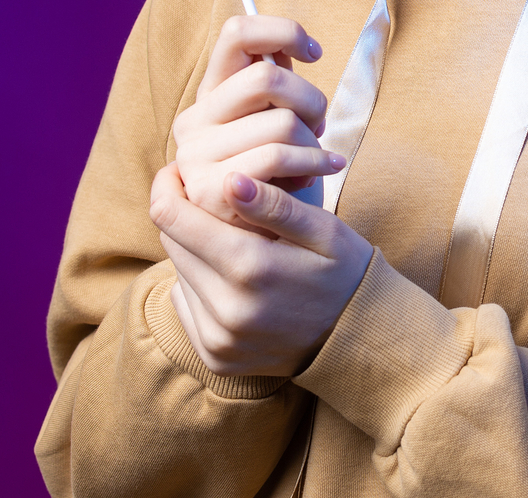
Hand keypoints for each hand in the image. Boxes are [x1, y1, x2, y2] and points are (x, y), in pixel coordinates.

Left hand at [150, 162, 372, 377]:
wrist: (359, 340)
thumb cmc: (344, 271)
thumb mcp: (323, 230)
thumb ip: (275, 205)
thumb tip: (228, 179)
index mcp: (250, 268)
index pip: (172, 217)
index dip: (168, 186)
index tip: (178, 170)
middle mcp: (226, 309)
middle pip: (171, 242)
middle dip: (186, 216)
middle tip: (216, 204)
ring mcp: (219, 339)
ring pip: (177, 273)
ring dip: (196, 252)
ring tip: (235, 243)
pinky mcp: (216, 357)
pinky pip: (185, 306)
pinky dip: (201, 287)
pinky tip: (235, 280)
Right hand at [172, 15, 345, 229]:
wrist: (266, 245)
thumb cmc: (279, 179)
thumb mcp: (273, 125)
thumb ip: (275, 86)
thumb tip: (289, 44)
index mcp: (209, 95)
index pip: (237, 32)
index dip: (283, 31)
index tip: (312, 53)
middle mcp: (193, 120)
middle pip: (267, 77)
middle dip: (310, 98)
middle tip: (319, 124)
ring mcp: (197, 157)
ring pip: (282, 120)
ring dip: (315, 141)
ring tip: (318, 159)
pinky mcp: (212, 190)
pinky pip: (278, 157)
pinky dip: (313, 164)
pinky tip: (322, 173)